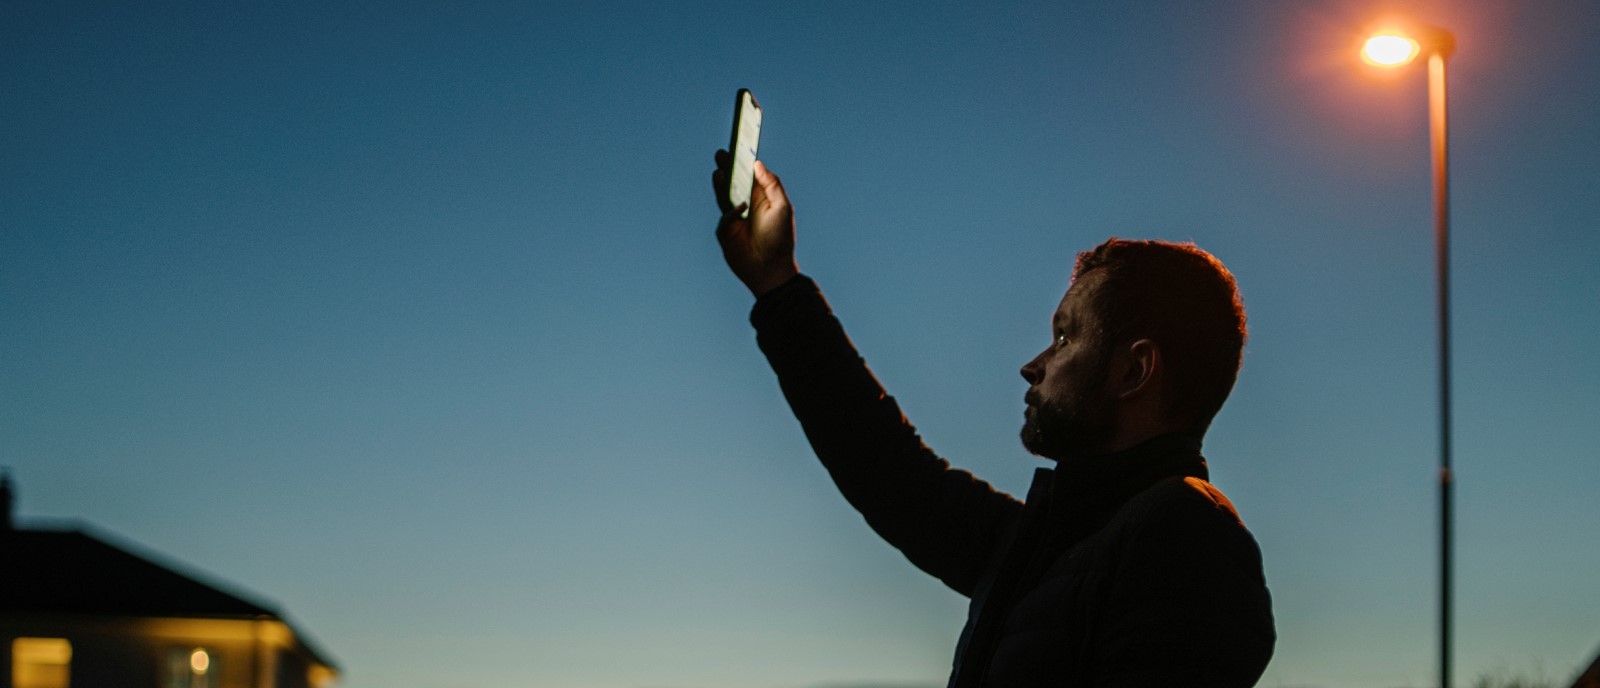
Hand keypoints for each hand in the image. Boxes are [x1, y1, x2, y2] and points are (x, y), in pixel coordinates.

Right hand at [712, 151, 799, 297]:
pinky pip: (723, 219)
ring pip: (723, 196)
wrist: (770, 270)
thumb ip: (772, 184)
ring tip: (719, 170)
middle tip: (721, 154)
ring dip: (720, 184)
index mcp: (762, 197)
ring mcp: (735, 218)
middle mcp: (747, 205)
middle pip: (733, 182)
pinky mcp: (726, 232)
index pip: (750, 175)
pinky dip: (730, 214)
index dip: (744, 161)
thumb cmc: (780, 239)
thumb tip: (758, 164)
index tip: (738, 145)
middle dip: (727, 168)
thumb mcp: (783, 207)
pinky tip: (739, 211)